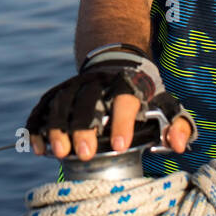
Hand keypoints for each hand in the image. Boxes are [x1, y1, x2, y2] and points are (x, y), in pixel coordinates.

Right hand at [24, 48, 194, 160]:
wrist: (116, 62)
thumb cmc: (143, 93)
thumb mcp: (165, 104)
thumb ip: (178, 126)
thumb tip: (177, 145)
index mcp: (128, 83)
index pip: (125, 99)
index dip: (122, 122)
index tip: (119, 146)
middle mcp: (99, 81)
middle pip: (87, 101)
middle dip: (84, 127)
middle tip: (84, 153)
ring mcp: (75, 85)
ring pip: (62, 103)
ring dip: (58, 128)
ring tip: (60, 153)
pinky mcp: (58, 92)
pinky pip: (43, 107)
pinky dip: (37, 127)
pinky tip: (37, 148)